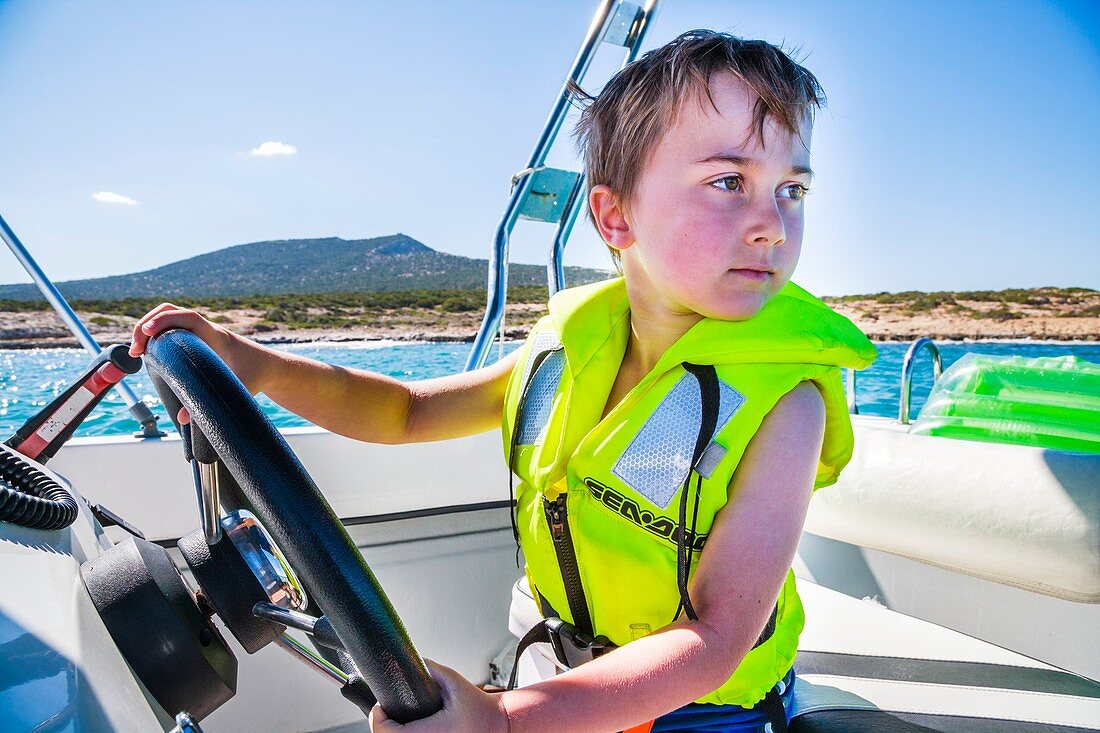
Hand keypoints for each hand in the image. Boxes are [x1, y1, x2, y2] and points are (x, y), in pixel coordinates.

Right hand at [129, 303, 266, 396]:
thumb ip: (210, 402)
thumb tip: (181, 418)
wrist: (270, 368)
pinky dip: (157, 336)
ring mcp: (200, 333)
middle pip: (170, 312)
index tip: (147, 333)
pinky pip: (173, 330)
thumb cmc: (256, 375)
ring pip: (169, 319)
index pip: (188, 317)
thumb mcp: (236, 389)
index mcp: (216, 335)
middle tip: (135, 350)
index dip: (165, 321)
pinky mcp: (197, 341)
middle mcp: (206, 330)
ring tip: (137, 352)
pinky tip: (149, 353)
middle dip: (147, 324)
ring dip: (149, 329)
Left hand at [369, 660, 508, 732]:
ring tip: (396, 720)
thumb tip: (411, 660)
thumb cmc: (479, 708)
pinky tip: (408, 729)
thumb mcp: (454, 682)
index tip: (382, 705)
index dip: (379, 716)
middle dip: (384, 724)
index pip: (386, 731)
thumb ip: (431, 669)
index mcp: (430, 732)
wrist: (499, 726)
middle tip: (386, 711)